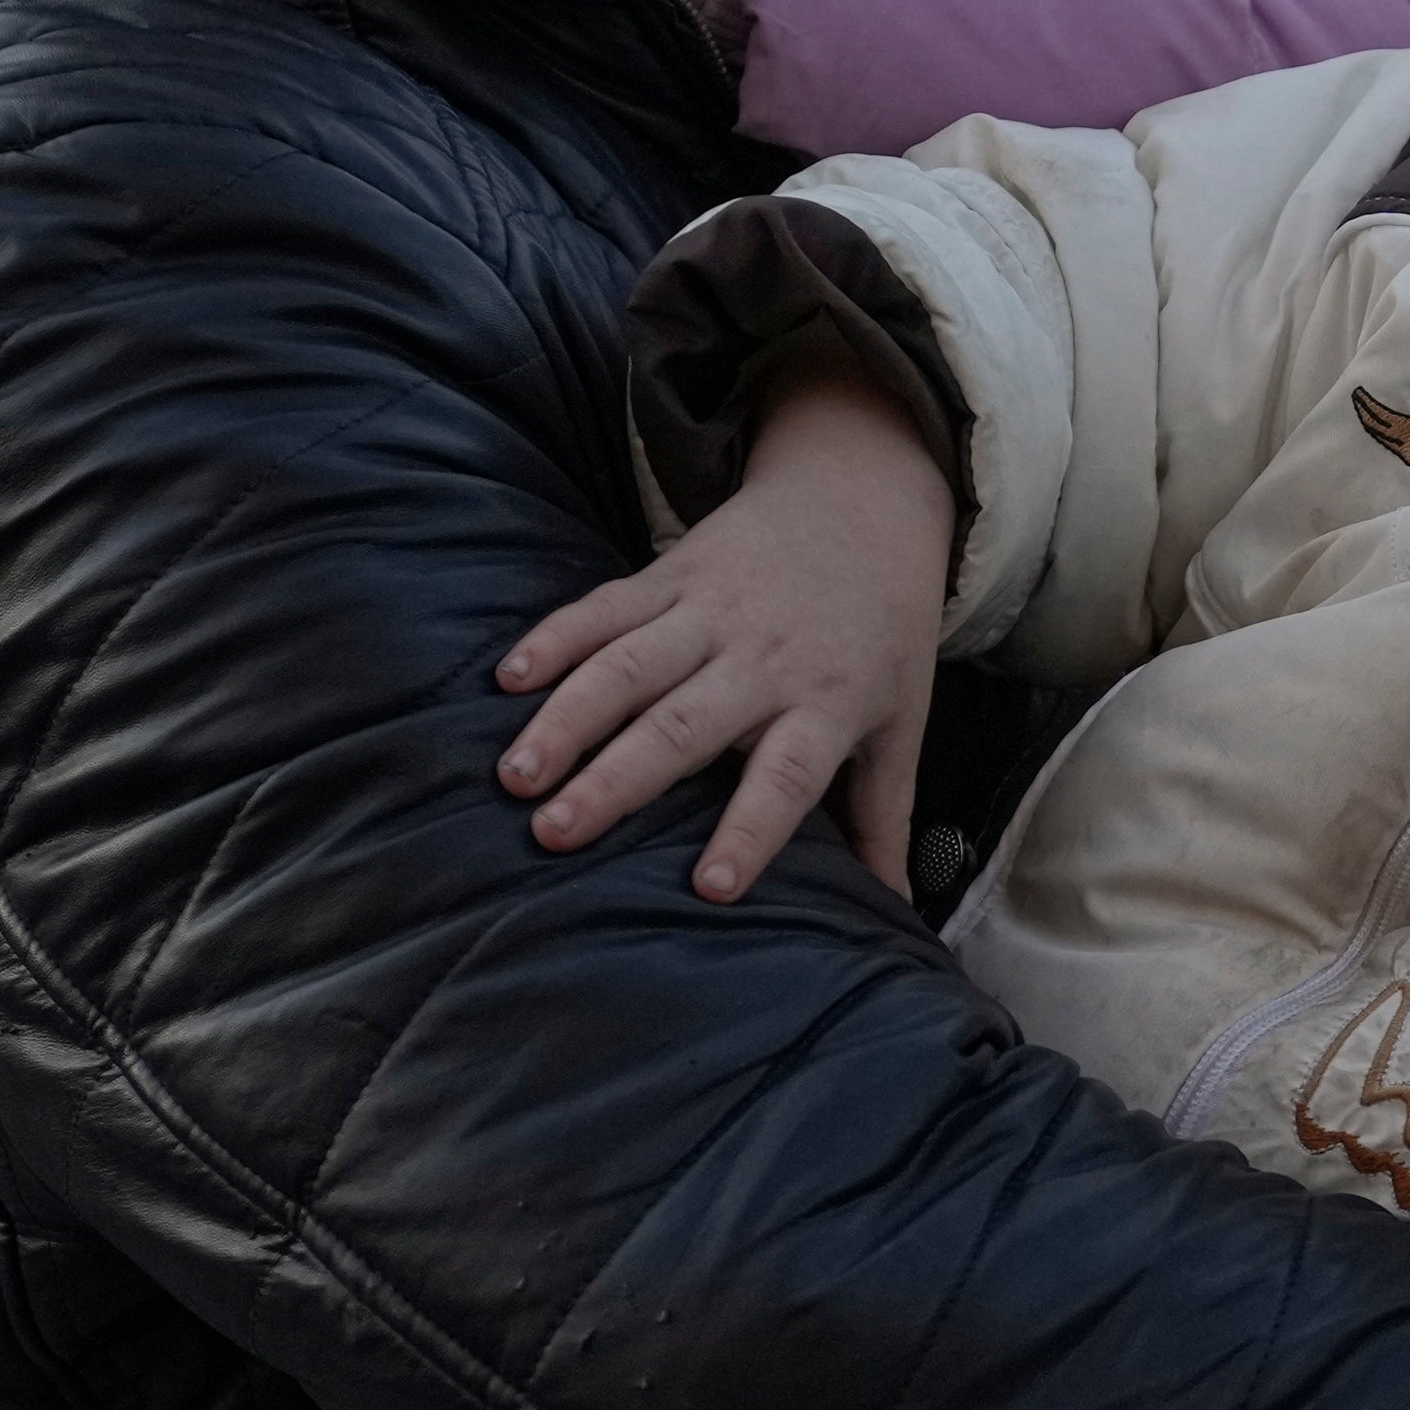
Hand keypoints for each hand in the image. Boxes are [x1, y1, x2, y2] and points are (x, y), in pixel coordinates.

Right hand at [495, 367, 953, 899]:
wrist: (864, 499)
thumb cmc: (881, 633)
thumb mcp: (902, 721)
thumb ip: (885, 817)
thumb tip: (894, 911)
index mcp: (825, 703)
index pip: (786, 776)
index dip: (751, 830)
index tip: (710, 888)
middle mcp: (762, 659)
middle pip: (682, 725)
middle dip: (615, 780)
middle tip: (555, 833)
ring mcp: (710, 612)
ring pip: (627, 667)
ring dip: (565, 719)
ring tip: (514, 775)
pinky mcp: (670, 573)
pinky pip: (604, 607)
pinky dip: (555, 637)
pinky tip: (507, 676)